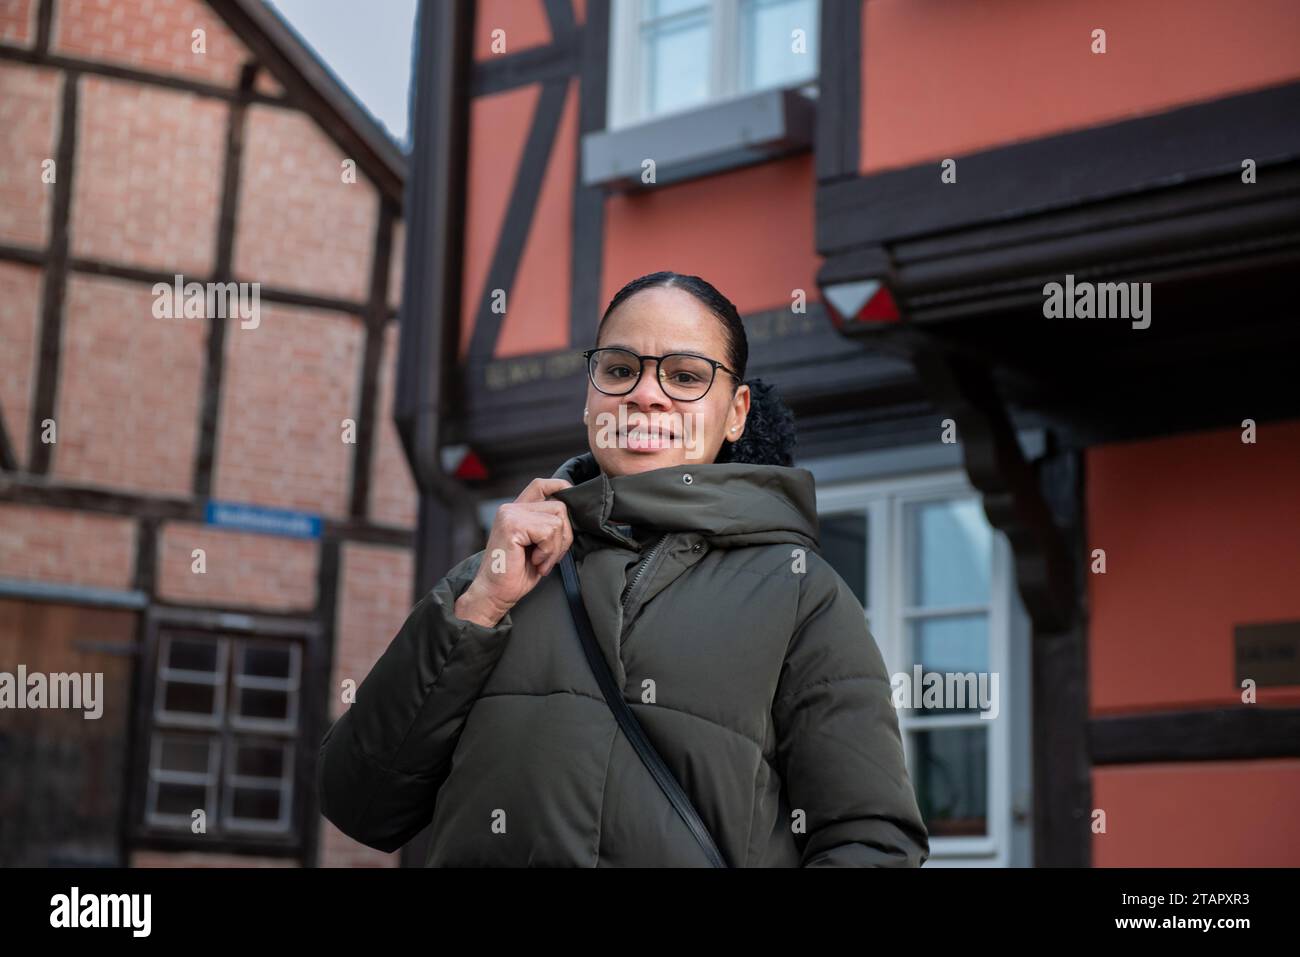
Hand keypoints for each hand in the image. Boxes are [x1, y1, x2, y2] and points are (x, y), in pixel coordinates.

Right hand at [455, 478, 574, 626]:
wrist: (495, 594)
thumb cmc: (516, 574)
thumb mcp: (538, 545)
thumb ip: (548, 526)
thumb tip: (574, 514)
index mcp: (517, 511)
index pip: (542, 485)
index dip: (561, 488)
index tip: (570, 502)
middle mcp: (512, 508)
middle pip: (559, 507)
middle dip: (564, 536)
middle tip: (549, 557)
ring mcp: (511, 515)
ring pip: (557, 521)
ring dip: (555, 548)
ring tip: (540, 561)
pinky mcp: (512, 525)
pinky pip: (548, 532)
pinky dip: (548, 552)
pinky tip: (535, 561)